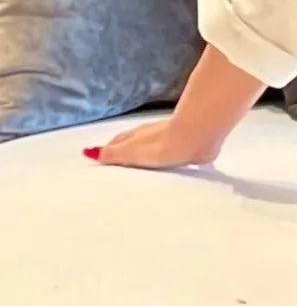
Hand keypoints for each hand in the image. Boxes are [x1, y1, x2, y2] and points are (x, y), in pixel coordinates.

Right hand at [83, 116, 223, 169]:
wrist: (197, 137)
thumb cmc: (161, 145)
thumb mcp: (130, 151)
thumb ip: (113, 154)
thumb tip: (90, 152)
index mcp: (138, 136)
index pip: (119, 142)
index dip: (110, 149)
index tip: (101, 157)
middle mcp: (153, 136)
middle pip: (137, 144)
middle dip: (128, 152)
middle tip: (120, 165)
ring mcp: (173, 140)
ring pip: (156, 150)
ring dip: (149, 157)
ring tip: (142, 170)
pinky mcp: (189, 149)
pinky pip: (175, 158)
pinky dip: (169, 161)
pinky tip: (171, 169)